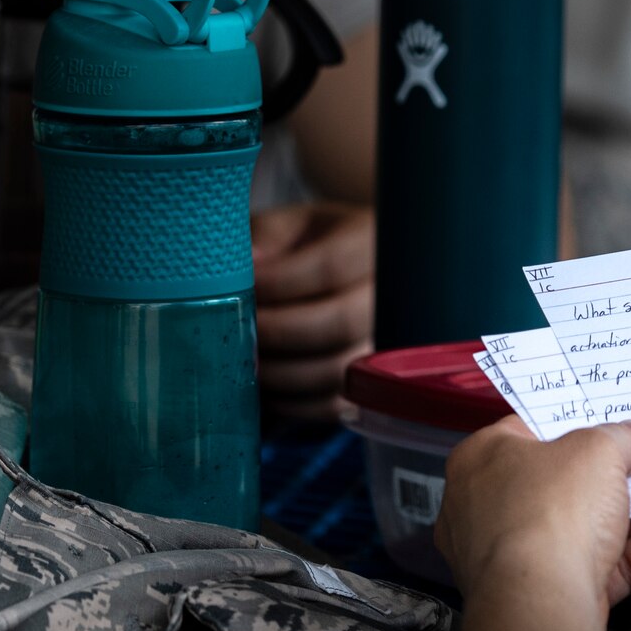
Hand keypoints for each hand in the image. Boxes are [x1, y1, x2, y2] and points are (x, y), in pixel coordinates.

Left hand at [251, 201, 373, 420]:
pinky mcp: (370, 386)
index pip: (331, 267)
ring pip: (337, 370)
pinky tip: (265, 383)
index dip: (280, 282)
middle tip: (237, 330)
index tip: (243, 287)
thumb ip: (268, 236)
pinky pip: (333, 406)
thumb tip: (250, 265)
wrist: (349, 270)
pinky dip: (292, 402)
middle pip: (340, 323)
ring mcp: (387, 345)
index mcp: (372, 243)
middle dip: (278, 332)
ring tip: (245, 356)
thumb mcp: (291, 224)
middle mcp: (392, 296)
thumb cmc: (313, 244)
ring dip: (280, 370)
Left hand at [437, 415, 630, 605]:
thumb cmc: (547, 513)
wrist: (543, 606)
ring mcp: (527, 560)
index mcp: (482, 462)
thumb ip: (620, 437)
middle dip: (623, 472)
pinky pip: (614, 563)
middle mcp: (494, 511)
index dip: (575, 423)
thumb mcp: (594, 449)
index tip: (612, 418)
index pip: (530, 432)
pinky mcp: (561, 597)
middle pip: (570, 483)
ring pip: (598, 526)